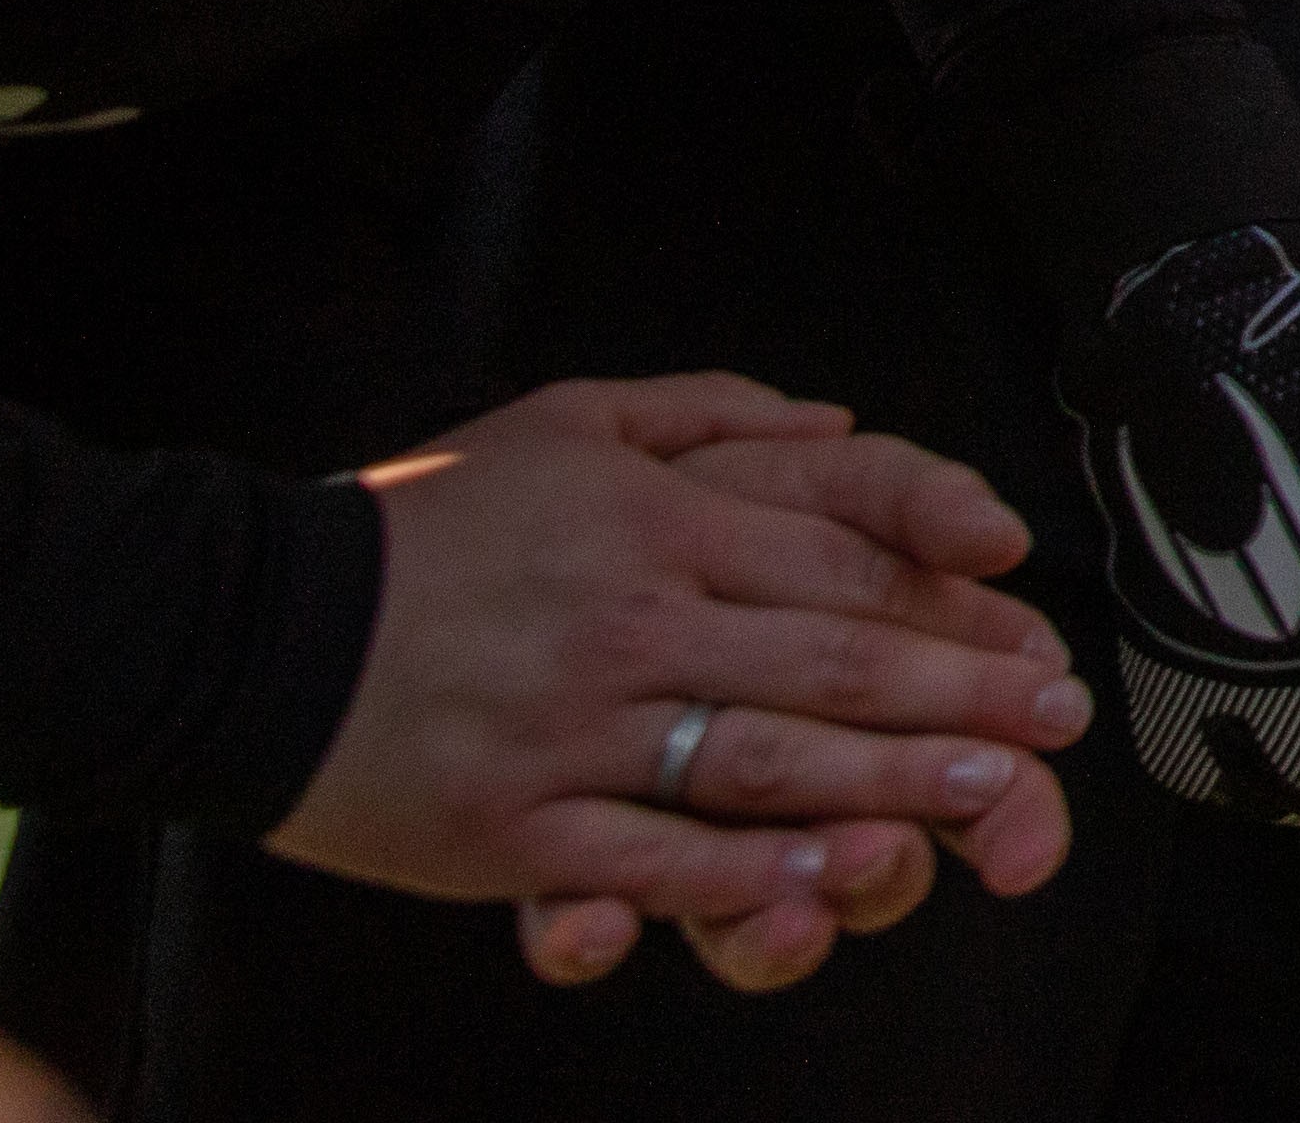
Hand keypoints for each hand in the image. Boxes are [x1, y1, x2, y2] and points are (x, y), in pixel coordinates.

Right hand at [271, 375, 1087, 989]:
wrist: (242, 629)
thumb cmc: (421, 524)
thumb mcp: (570, 421)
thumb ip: (714, 417)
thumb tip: (835, 423)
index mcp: (657, 518)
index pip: (840, 563)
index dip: (953, 607)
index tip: (1037, 640)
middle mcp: (632, 616)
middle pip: (832, 661)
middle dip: (962, 697)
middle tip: (1057, 726)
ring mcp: (573, 728)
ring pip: (766, 760)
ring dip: (893, 784)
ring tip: (992, 798)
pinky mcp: (511, 827)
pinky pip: (649, 854)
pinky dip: (743, 874)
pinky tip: (822, 883)